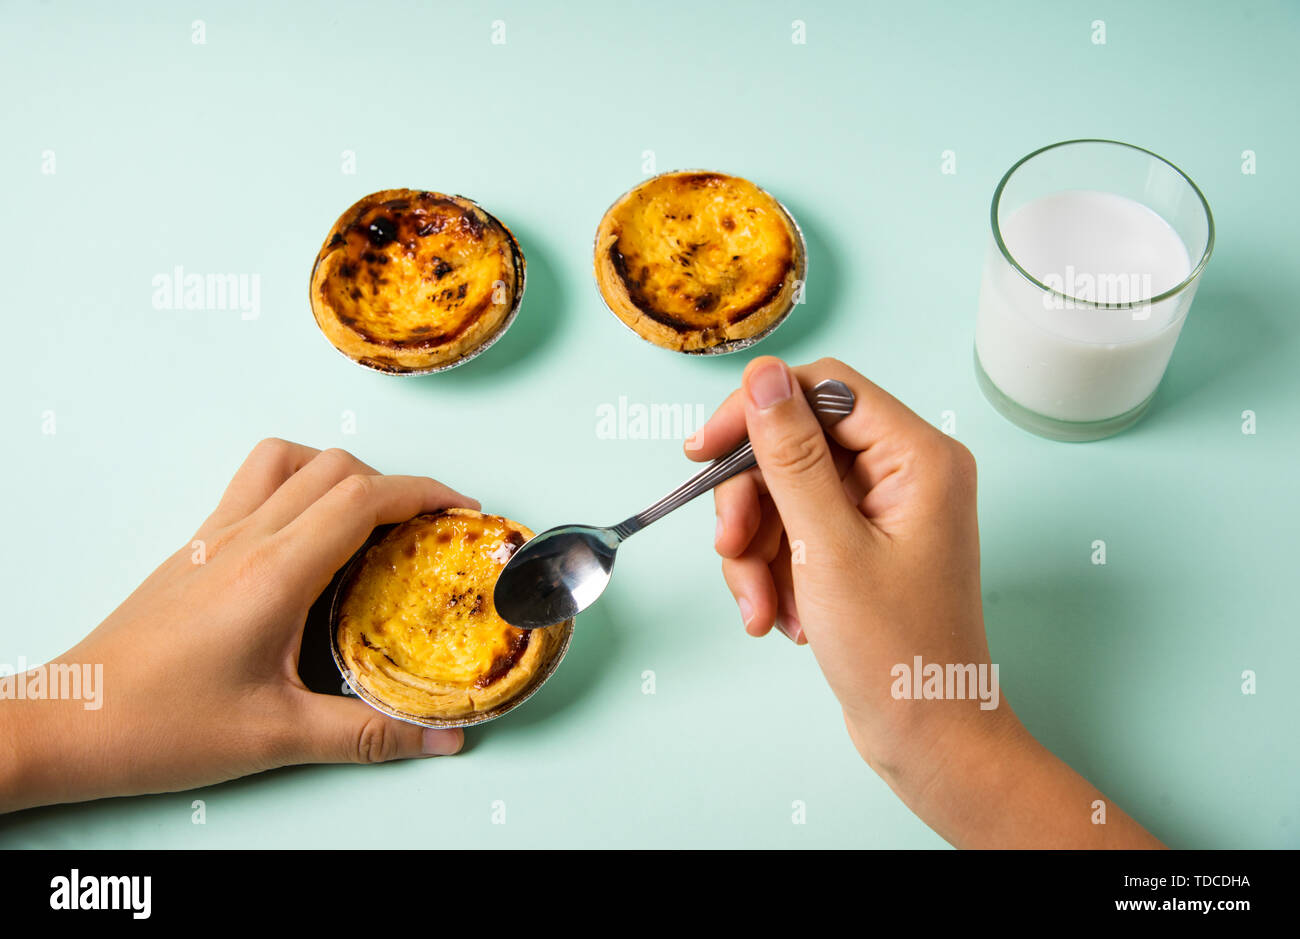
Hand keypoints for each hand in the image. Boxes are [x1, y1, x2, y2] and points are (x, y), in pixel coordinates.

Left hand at [0, 440, 473, 812]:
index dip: (424, 493)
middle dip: (396, 484)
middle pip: (335, 468)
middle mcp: (245, 539)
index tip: (462, 512)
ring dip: (339, 471)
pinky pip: (253, 484)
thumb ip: (368, 734)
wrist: (70, 722)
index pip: (363, 498)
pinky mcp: (193, 548)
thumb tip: (443, 739)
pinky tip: (307, 537)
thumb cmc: (162, 727)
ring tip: (370, 517)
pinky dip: (296, 485)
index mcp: (275, 573)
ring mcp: (214, 537)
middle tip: (429, 526)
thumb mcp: (278, 737)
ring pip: (287, 460)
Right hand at [687, 357, 1161, 846]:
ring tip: (758, 608)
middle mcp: (905, 472)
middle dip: (752, 504)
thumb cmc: (896, 653)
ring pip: (786, 494)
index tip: (703, 452)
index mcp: (918, 456)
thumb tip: (763, 376)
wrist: (926, 738)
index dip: (755, 411)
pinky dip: (774, 571)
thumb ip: (791, 456)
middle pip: (795, 445)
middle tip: (730, 550)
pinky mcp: (862, 545)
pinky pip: (795, 532)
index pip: (823, 388)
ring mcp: (883, 511)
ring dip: (756, 550)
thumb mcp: (827, 548)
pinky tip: (779, 617)